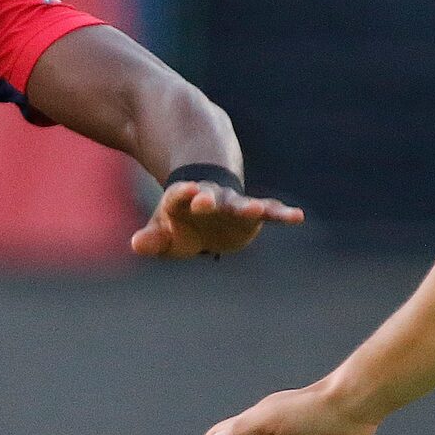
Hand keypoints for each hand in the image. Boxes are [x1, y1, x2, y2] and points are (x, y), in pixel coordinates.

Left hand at [130, 179, 302, 258]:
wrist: (204, 201)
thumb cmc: (179, 221)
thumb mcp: (162, 230)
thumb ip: (152, 238)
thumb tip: (136, 244)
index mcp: (181, 201)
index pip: (178, 196)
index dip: (182, 194)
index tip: (187, 190)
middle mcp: (208, 198)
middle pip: (208, 197)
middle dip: (206, 199)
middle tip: (203, 198)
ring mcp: (231, 204)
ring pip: (240, 204)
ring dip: (247, 207)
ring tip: (258, 209)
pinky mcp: (250, 215)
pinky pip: (268, 211)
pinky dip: (281, 214)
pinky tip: (297, 216)